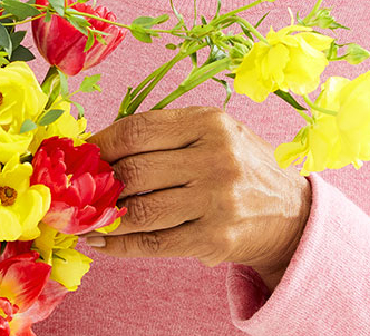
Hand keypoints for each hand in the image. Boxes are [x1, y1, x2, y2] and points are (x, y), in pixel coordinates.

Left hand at [84, 106, 310, 285]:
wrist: (292, 211)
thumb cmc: (241, 166)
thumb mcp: (214, 133)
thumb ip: (167, 135)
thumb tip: (101, 147)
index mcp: (210, 124)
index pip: (138, 130)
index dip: (101, 143)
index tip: (81, 154)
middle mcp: (215, 159)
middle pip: (135, 170)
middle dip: (98, 183)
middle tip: (78, 189)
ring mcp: (216, 201)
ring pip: (140, 211)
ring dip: (103, 217)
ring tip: (82, 217)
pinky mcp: (214, 239)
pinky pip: (153, 243)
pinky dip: (120, 244)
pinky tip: (101, 240)